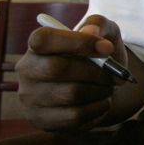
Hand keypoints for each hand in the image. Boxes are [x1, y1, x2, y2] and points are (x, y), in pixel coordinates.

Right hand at [15, 15, 126, 130]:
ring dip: (100, 90)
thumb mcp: (104, 32)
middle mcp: (28, 70)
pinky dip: (97, 108)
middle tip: (116, 74)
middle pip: (57, 69)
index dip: (77, 42)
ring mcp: (30, 97)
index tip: (107, 48)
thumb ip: (98, 24)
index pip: (43, 39)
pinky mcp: (42, 119)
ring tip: (110, 87)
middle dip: (95, 71)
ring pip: (69, 94)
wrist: (99, 84)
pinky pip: (73, 116)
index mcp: (38, 44)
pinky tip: (103, 101)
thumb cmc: (98, 53)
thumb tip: (91, 31)